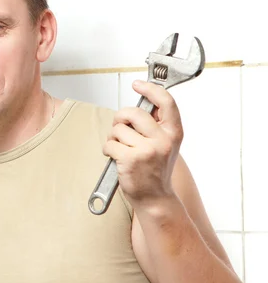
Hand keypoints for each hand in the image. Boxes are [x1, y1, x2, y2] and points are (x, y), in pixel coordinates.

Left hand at [103, 80, 183, 206]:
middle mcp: (163, 140)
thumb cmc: (155, 170)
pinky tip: (116, 157)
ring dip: (114, 137)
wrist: (154, 197)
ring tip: (122, 149)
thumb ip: (156, 125)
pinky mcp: (131, 159)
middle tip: (120, 127)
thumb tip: (142, 102)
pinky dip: (108, 149)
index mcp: (173, 133)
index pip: (166, 102)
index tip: (138, 85)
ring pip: (118, 129)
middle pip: (133, 112)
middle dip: (120, 117)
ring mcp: (147, 150)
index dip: (151, 89)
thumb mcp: (165, 144)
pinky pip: (110, 144)